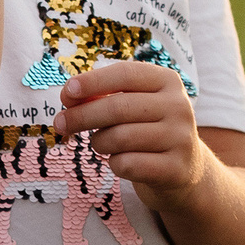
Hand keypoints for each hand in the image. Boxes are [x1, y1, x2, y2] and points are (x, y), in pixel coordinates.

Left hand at [53, 61, 204, 201]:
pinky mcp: (176, 169)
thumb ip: (104, 95)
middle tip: (60, 124)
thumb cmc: (147, 130)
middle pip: (118, 107)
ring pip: (119, 138)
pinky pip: (127, 164)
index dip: (93, 81)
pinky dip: (114, 164)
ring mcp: (181, 138)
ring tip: (101, 143)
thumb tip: (69, 95)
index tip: (66, 92)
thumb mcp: (134, 105)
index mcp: (167, 81)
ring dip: (99, 142)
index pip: (125, 74)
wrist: (185, 170)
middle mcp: (179, 106)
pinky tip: (121, 161)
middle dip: (81, 116)